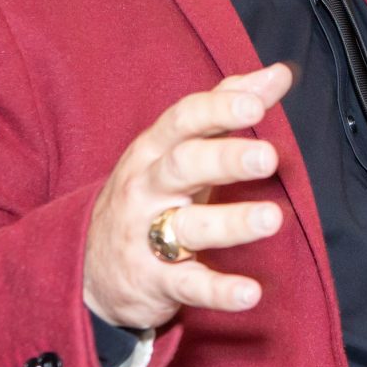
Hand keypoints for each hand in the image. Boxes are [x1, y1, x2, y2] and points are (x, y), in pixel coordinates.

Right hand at [83, 63, 292, 331]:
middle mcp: (147, 189)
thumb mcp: (177, 148)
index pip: (184, 120)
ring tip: (271, 219)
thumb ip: (226, 109)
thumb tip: (278, 73)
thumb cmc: (151, 195)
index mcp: (155, 150)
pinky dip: (219, 290)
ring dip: (230, 223)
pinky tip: (250, 292)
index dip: (219, 109)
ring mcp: (147, 236)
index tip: (257, 102)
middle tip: (268, 157)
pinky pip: (188, 285)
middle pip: (182, 166)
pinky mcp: (155, 282)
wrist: (88, 268)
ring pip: (187, 227)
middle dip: (224, 159)